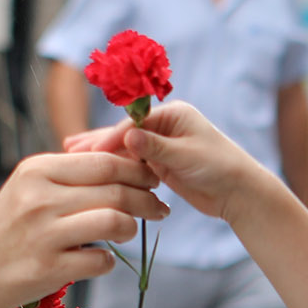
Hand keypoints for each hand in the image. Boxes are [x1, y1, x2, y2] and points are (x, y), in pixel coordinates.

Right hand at [0, 150, 165, 307]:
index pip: (103, 161)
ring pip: (114, 221)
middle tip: (159, 207)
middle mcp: (39, 198)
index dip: (137, 168)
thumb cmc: (8, 229)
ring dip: (132, 227)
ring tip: (132, 231)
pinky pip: (101, 260)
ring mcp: (43, 235)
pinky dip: (109, 260)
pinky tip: (100, 259)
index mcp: (36, 170)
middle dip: (147, 198)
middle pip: (114, 189)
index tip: (153, 177)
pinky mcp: (48, 269)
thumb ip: (69, 174)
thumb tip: (126, 163)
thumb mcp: (28, 188)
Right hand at [78, 100, 268, 223]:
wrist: (239, 193)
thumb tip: (128, 137)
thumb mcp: (186, 157)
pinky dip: (114, 166)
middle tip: (68, 149)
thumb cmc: (219, 168)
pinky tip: (94, 170)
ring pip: (126, 149)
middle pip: (125, 133)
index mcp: (173, 114)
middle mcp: (165, 125)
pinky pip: (132, 163)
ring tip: (71, 155)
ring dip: (102, 154)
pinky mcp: (161, 165)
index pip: (133, 124)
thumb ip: (155, 148)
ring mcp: (162, 145)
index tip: (89, 153)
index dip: (110, 139)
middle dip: (98, 142)